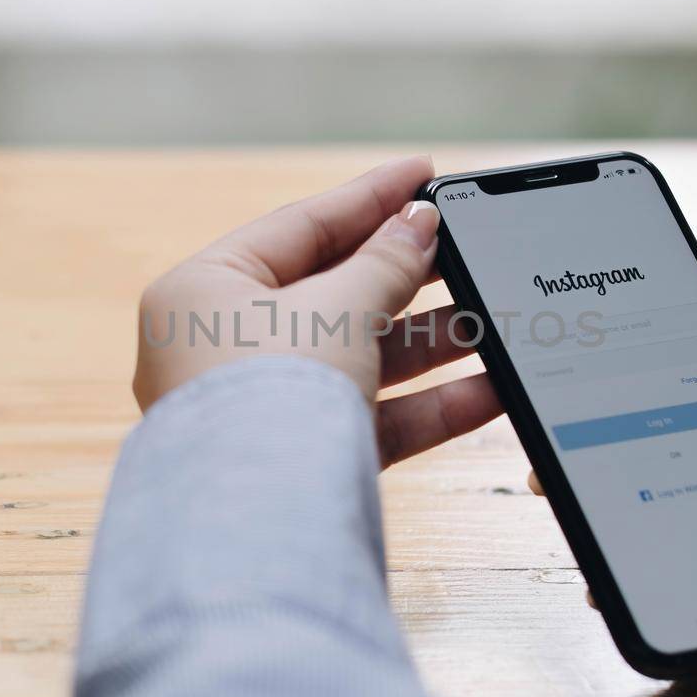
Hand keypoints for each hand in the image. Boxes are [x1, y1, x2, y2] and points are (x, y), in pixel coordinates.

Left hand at [133, 156, 502, 466]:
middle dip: (408, 277)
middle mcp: (222, 349)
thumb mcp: (338, 306)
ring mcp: (264, 410)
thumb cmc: (268, 396)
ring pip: (361, 360)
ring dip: (431, 344)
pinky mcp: (304, 463)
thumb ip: (386, 262)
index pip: (300, 228)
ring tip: (493, 320)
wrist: (255, 522)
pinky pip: (373, 419)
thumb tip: (418, 224)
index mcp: (203, 292)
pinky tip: (489, 389)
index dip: (369, 198)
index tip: (424, 174)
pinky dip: (429, 405)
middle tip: (467, 247)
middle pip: (334, 294)